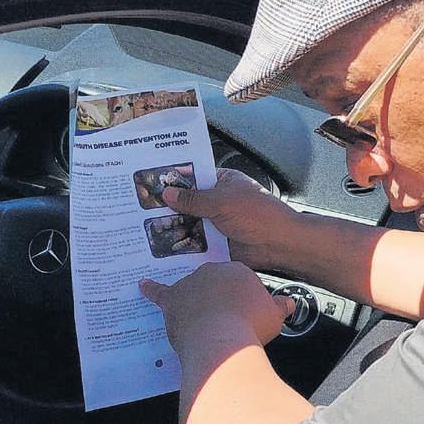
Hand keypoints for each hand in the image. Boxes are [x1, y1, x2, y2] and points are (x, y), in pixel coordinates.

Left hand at [140, 262, 295, 351]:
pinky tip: (143, 285)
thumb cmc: (250, 327)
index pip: (238, 280)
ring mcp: (190, 284)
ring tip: (202, 319)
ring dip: (194, 301)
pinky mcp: (172, 300)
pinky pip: (160, 292)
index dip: (241, 300)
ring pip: (191, 290)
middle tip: (227, 320)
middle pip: (213, 284)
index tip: (244, 315)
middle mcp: (211, 271)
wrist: (222, 340)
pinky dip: (151, 289)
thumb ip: (279, 307)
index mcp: (237, 271)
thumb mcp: (274, 316)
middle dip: (219, 300)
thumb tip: (288, 304)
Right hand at [161, 168, 299, 271]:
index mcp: (223, 181)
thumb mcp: (221, 201)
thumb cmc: (258, 215)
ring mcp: (217, 222)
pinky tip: (165, 246)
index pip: (194, 177)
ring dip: (176, 226)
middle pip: (189, 202)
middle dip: (171, 206)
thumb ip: (193, 199)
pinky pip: (197, 242)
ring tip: (148, 227)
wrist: (279, 244)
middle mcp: (219, 200)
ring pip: (191, 223)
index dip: (175, 180)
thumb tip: (167, 193)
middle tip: (144, 208)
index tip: (152, 182)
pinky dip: (185, 244)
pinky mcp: (217, 242)